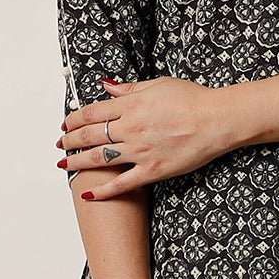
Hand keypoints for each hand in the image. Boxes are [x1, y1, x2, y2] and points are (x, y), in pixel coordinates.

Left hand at [58, 76, 238, 196]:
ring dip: (78, 162)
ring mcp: (140, 151)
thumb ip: (129, 88)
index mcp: (131, 105)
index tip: (66, 124)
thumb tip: (107, 86)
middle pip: (90, 135)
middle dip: (71, 140)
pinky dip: (103, 191)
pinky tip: (88, 194)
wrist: (217, 120)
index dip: (74, 119)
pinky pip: (122, 184)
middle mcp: (131, 128)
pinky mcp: (152, 170)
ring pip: (99, 158)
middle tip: (61, 144)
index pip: (91, 113)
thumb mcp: (158, 84)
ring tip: (65, 163)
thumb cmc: (193, 99)